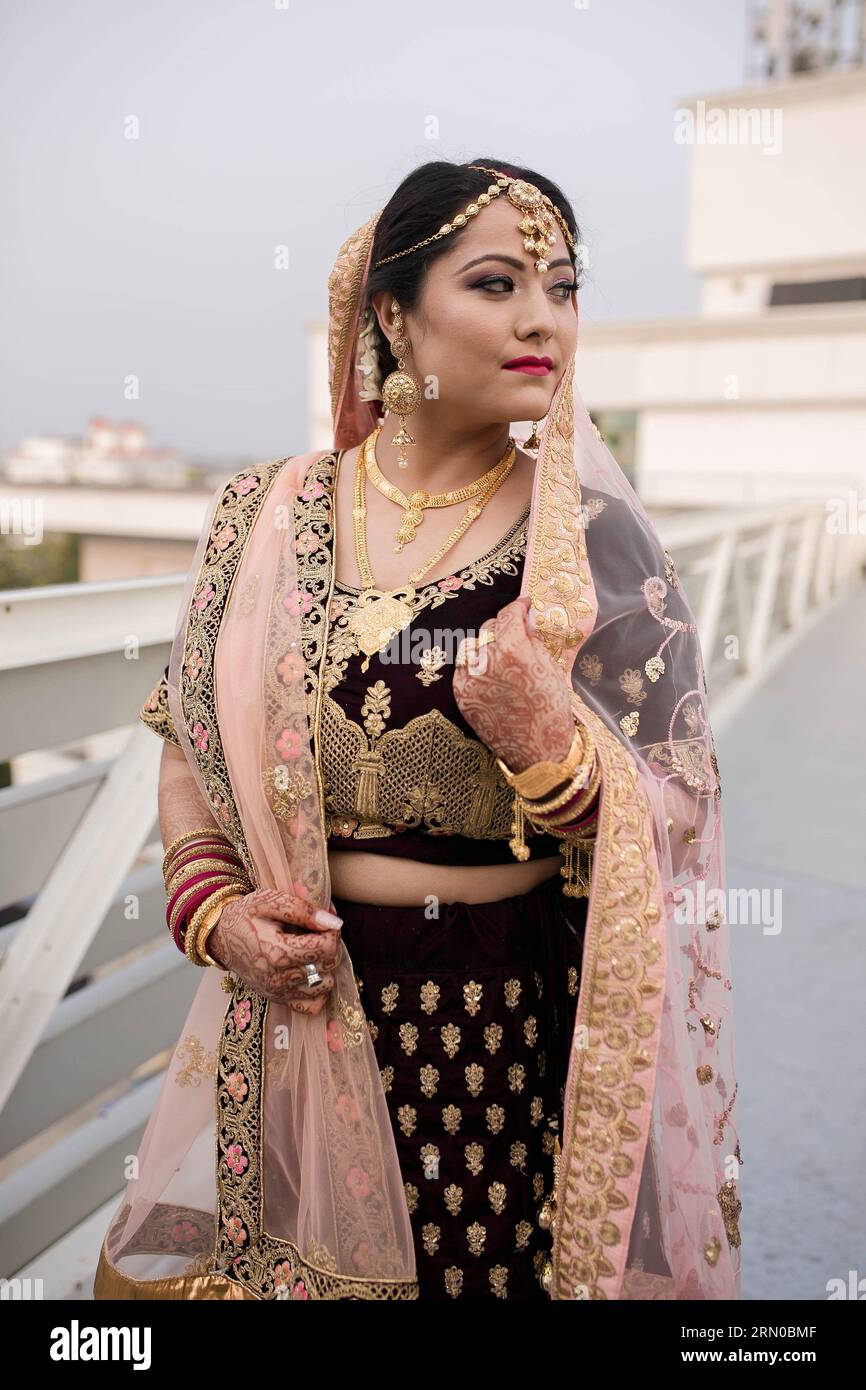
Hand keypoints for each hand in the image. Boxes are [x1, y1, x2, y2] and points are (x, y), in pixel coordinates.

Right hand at [208, 888, 341, 1014]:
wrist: (221, 938)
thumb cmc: (245, 916)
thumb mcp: (269, 900)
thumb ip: (302, 909)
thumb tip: (334, 922)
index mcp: (277, 951)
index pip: (326, 947)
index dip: (332, 930)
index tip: (324, 919)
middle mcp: (278, 978)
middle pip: (328, 966)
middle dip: (331, 945)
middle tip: (318, 931)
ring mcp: (278, 992)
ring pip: (325, 985)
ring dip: (325, 967)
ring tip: (312, 950)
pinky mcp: (278, 1000)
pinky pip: (313, 1006)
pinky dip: (318, 990)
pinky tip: (310, 971)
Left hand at [452, 595, 575, 773]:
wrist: (539, 750)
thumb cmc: (551, 709)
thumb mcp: (550, 667)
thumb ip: (532, 639)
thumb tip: (525, 619)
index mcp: (513, 649)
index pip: (509, 614)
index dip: (518, 606)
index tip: (524, 606)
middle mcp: (487, 660)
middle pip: (489, 628)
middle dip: (503, 627)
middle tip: (515, 634)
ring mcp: (470, 679)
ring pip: (472, 647)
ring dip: (486, 646)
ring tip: (502, 656)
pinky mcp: (461, 695)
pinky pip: (464, 669)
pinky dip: (475, 666)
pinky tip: (491, 675)